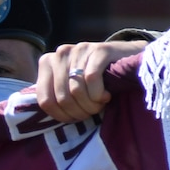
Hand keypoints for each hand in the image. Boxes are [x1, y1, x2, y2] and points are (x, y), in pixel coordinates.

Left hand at [34, 40, 148, 122]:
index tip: (74, 119)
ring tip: (99, 104)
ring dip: (90, 105)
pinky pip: (92, 79)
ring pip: (76, 90)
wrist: (126, 58)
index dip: (60, 116)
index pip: (45, 100)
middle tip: (91, 113)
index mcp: (47, 63)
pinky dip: (98, 94)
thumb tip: (42, 121)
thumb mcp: (70, 86)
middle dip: (78, 112)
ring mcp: (79, 49)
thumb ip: (55, 96)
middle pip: (62, 98)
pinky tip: (106, 95)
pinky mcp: (99, 50)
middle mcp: (60, 53)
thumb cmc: (95, 79)